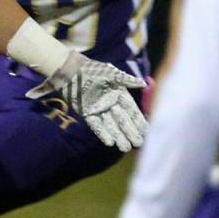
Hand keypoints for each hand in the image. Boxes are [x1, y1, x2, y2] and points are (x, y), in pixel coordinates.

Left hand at [27, 51, 146, 151]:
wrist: (71, 71)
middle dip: (130, 132)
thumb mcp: (111, 74)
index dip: (139, 121)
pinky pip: (96, 125)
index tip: (146, 131)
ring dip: (118, 136)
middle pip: (122, 121)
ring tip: (125, 148)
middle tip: (138, 144)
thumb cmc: (92, 69)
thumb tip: (143, 84)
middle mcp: (110, 103)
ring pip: (111, 125)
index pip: (132, 110)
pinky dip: (102, 133)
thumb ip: (126, 80)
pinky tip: (110, 143)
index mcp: (119, 94)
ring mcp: (99, 109)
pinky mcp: (87, 113)